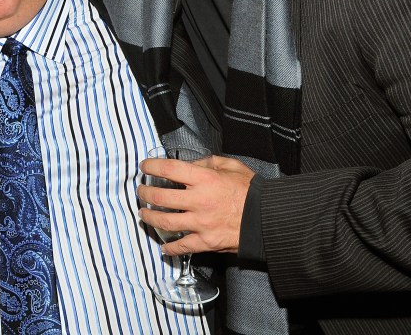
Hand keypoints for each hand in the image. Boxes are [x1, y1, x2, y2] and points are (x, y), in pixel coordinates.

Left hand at [137, 154, 254, 255]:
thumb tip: (191, 164)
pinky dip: (170, 247)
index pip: (169, 169)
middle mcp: (199, 201)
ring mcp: (201, 223)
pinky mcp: (206, 241)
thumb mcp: (231, 166)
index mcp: (205, 179)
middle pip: (161, 197)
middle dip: (145, 193)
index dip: (152, 166)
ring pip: (165, 222)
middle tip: (142, 191)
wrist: (268, 218)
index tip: (145, 166)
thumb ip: (208, 162)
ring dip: (150, 217)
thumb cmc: (251, 191)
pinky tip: (163, 246)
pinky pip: (182, 246)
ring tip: (144, 213)